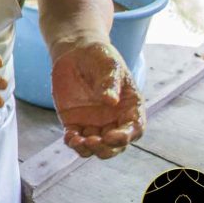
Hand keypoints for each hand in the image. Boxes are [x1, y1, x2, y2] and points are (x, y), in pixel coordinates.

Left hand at [51, 43, 144, 158]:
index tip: (112, 136)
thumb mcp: (108, 66)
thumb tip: (110, 101)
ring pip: (95, 147)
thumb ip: (110, 83)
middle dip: (107, 149)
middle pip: (115, 145)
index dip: (125, 137)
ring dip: (88, 149)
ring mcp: (94, 123)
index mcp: (130, 108)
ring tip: (78, 141)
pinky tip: (69, 138)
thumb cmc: (100, 57)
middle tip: (95, 142)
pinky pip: (75, 139)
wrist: (76, 53)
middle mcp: (114, 120)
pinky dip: (73, 142)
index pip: (134, 129)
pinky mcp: (75, 122)